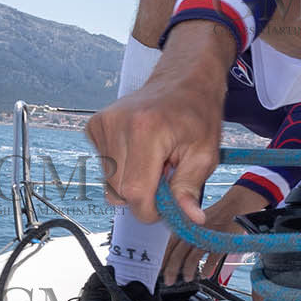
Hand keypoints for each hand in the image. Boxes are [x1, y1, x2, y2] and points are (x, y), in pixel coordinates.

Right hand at [87, 23, 234, 223]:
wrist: (184, 79)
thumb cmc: (199, 114)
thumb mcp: (205, 153)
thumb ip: (191, 188)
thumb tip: (190, 220)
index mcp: (146, 131)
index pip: (135, 192)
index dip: (150, 210)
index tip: (166, 207)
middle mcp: (117, 125)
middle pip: (119, 191)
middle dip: (144, 195)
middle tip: (167, 174)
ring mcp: (102, 123)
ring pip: (110, 181)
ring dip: (133, 180)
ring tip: (156, 157)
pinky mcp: (94, 125)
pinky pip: (104, 165)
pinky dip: (124, 166)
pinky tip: (142, 148)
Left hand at [160, 183, 263, 283]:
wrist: (235, 206)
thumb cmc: (216, 215)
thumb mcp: (197, 221)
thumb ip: (186, 233)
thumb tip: (175, 249)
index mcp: (186, 226)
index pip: (169, 245)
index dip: (164, 259)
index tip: (160, 269)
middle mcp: (194, 232)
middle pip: (178, 255)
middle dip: (171, 270)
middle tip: (169, 281)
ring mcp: (206, 238)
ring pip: (191, 259)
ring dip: (188, 271)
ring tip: (188, 278)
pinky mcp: (220, 243)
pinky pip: (211, 260)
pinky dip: (207, 269)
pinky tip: (205, 274)